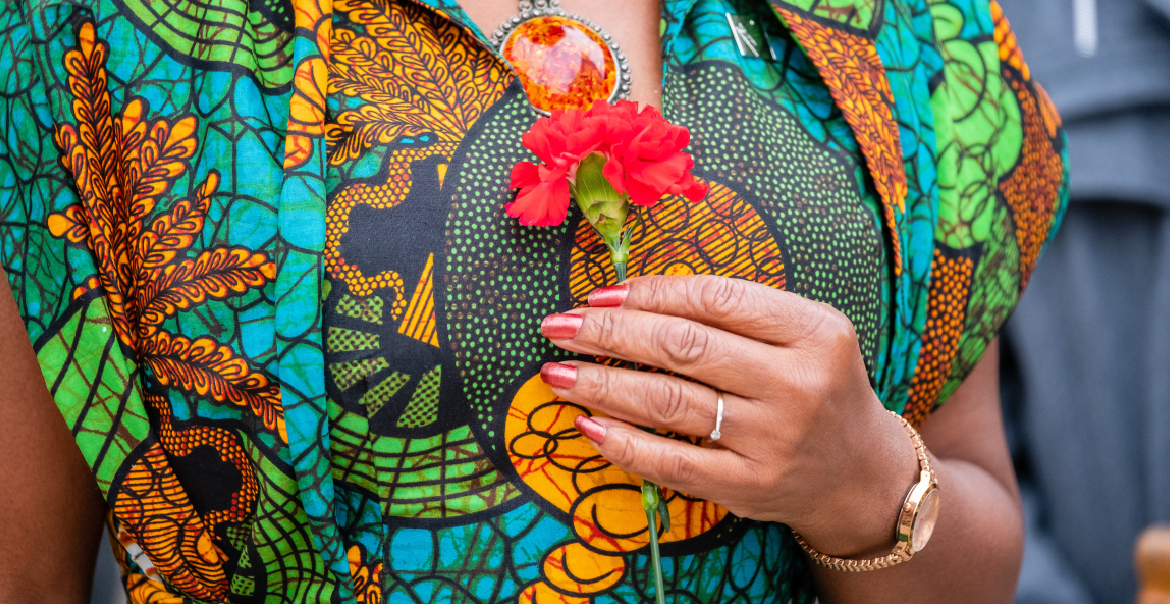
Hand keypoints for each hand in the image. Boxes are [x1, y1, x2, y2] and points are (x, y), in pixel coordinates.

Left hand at [539, 274, 919, 557]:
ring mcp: (772, 440)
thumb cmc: (815, 385)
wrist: (858, 471)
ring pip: (668, 402)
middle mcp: (796, 384)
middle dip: (607, 333)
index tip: (598, 294)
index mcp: (813, 331)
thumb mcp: (801, 333)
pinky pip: (671, 462)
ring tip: (556, 372)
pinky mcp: (749, 487)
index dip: (648, 293)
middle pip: (682, 347)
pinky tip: (588, 423)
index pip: (714, 299)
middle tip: (558, 326)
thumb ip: (734, 311)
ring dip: (601, 384)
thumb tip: (631, 297)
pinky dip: (623, 442)